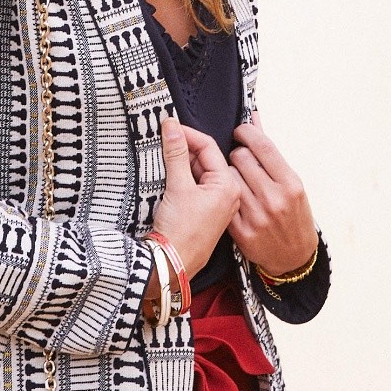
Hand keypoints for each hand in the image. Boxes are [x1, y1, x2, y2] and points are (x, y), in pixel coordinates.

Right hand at [150, 114, 242, 280]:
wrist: (172, 264)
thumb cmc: (181, 232)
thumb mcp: (177, 186)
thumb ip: (175, 153)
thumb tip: (172, 126)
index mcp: (228, 186)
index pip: (209, 147)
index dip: (187, 134)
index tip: (168, 126)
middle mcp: (228, 194)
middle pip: (205, 158)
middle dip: (184, 148)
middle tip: (162, 139)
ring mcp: (217, 203)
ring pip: (200, 172)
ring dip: (181, 162)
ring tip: (162, 156)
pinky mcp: (205, 212)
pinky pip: (196, 186)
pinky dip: (183, 177)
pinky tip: (168, 175)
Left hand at [227, 111, 318, 276]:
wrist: (294, 257)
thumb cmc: (294, 215)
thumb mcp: (290, 182)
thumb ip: (269, 151)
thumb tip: (253, 117)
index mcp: (291, 184)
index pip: (262, 146)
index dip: (246, 132)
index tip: (240, 131)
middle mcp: (275, 199)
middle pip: (240, 158)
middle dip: (236, 154)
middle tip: (238, 159)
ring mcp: (257, 216)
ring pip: (227, 177)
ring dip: (226, 172)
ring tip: (233, 178)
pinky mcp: (241, 231)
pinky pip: (222, 199)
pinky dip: (220, 192)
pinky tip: (222, 192)